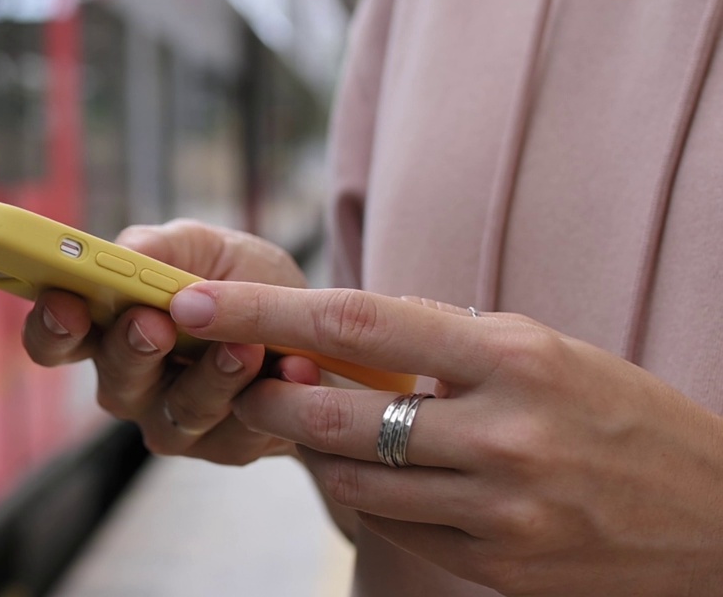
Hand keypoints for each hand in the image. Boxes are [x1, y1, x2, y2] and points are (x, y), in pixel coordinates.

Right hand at [20, 220, 319, 464]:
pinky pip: (237, 435)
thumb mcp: (209, 248)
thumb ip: (162, 248)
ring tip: (246, 345)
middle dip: (132, 350)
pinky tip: (294, 368)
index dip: (51, 325)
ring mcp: (174, 421)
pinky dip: (270, 396)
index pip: (56, 339)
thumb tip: (126, 252)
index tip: (65, 301)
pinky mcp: (224, 448)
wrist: (317, 329)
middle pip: (114, 382)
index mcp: (109, 329)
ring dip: (211, 377)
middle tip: (154, 323)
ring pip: (177, 413)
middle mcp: (131, 383)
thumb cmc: (248, 283)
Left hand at [169, 284, 722, 595]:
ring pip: (351, 478)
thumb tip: (333, 335)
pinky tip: (385, 474)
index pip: (358, 321)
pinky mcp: (495, 566)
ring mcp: (498, 509)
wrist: (714, 518)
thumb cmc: (618, 414)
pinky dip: (369, 495)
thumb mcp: (541, 351)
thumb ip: (441, 346)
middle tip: (238, 376)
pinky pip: (391, 526)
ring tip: (320, 422)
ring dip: (317, 448)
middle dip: (267, 393)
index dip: (264, 311)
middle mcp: (502, 433)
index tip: (195, 301)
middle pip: (334, 412)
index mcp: (513, 356)